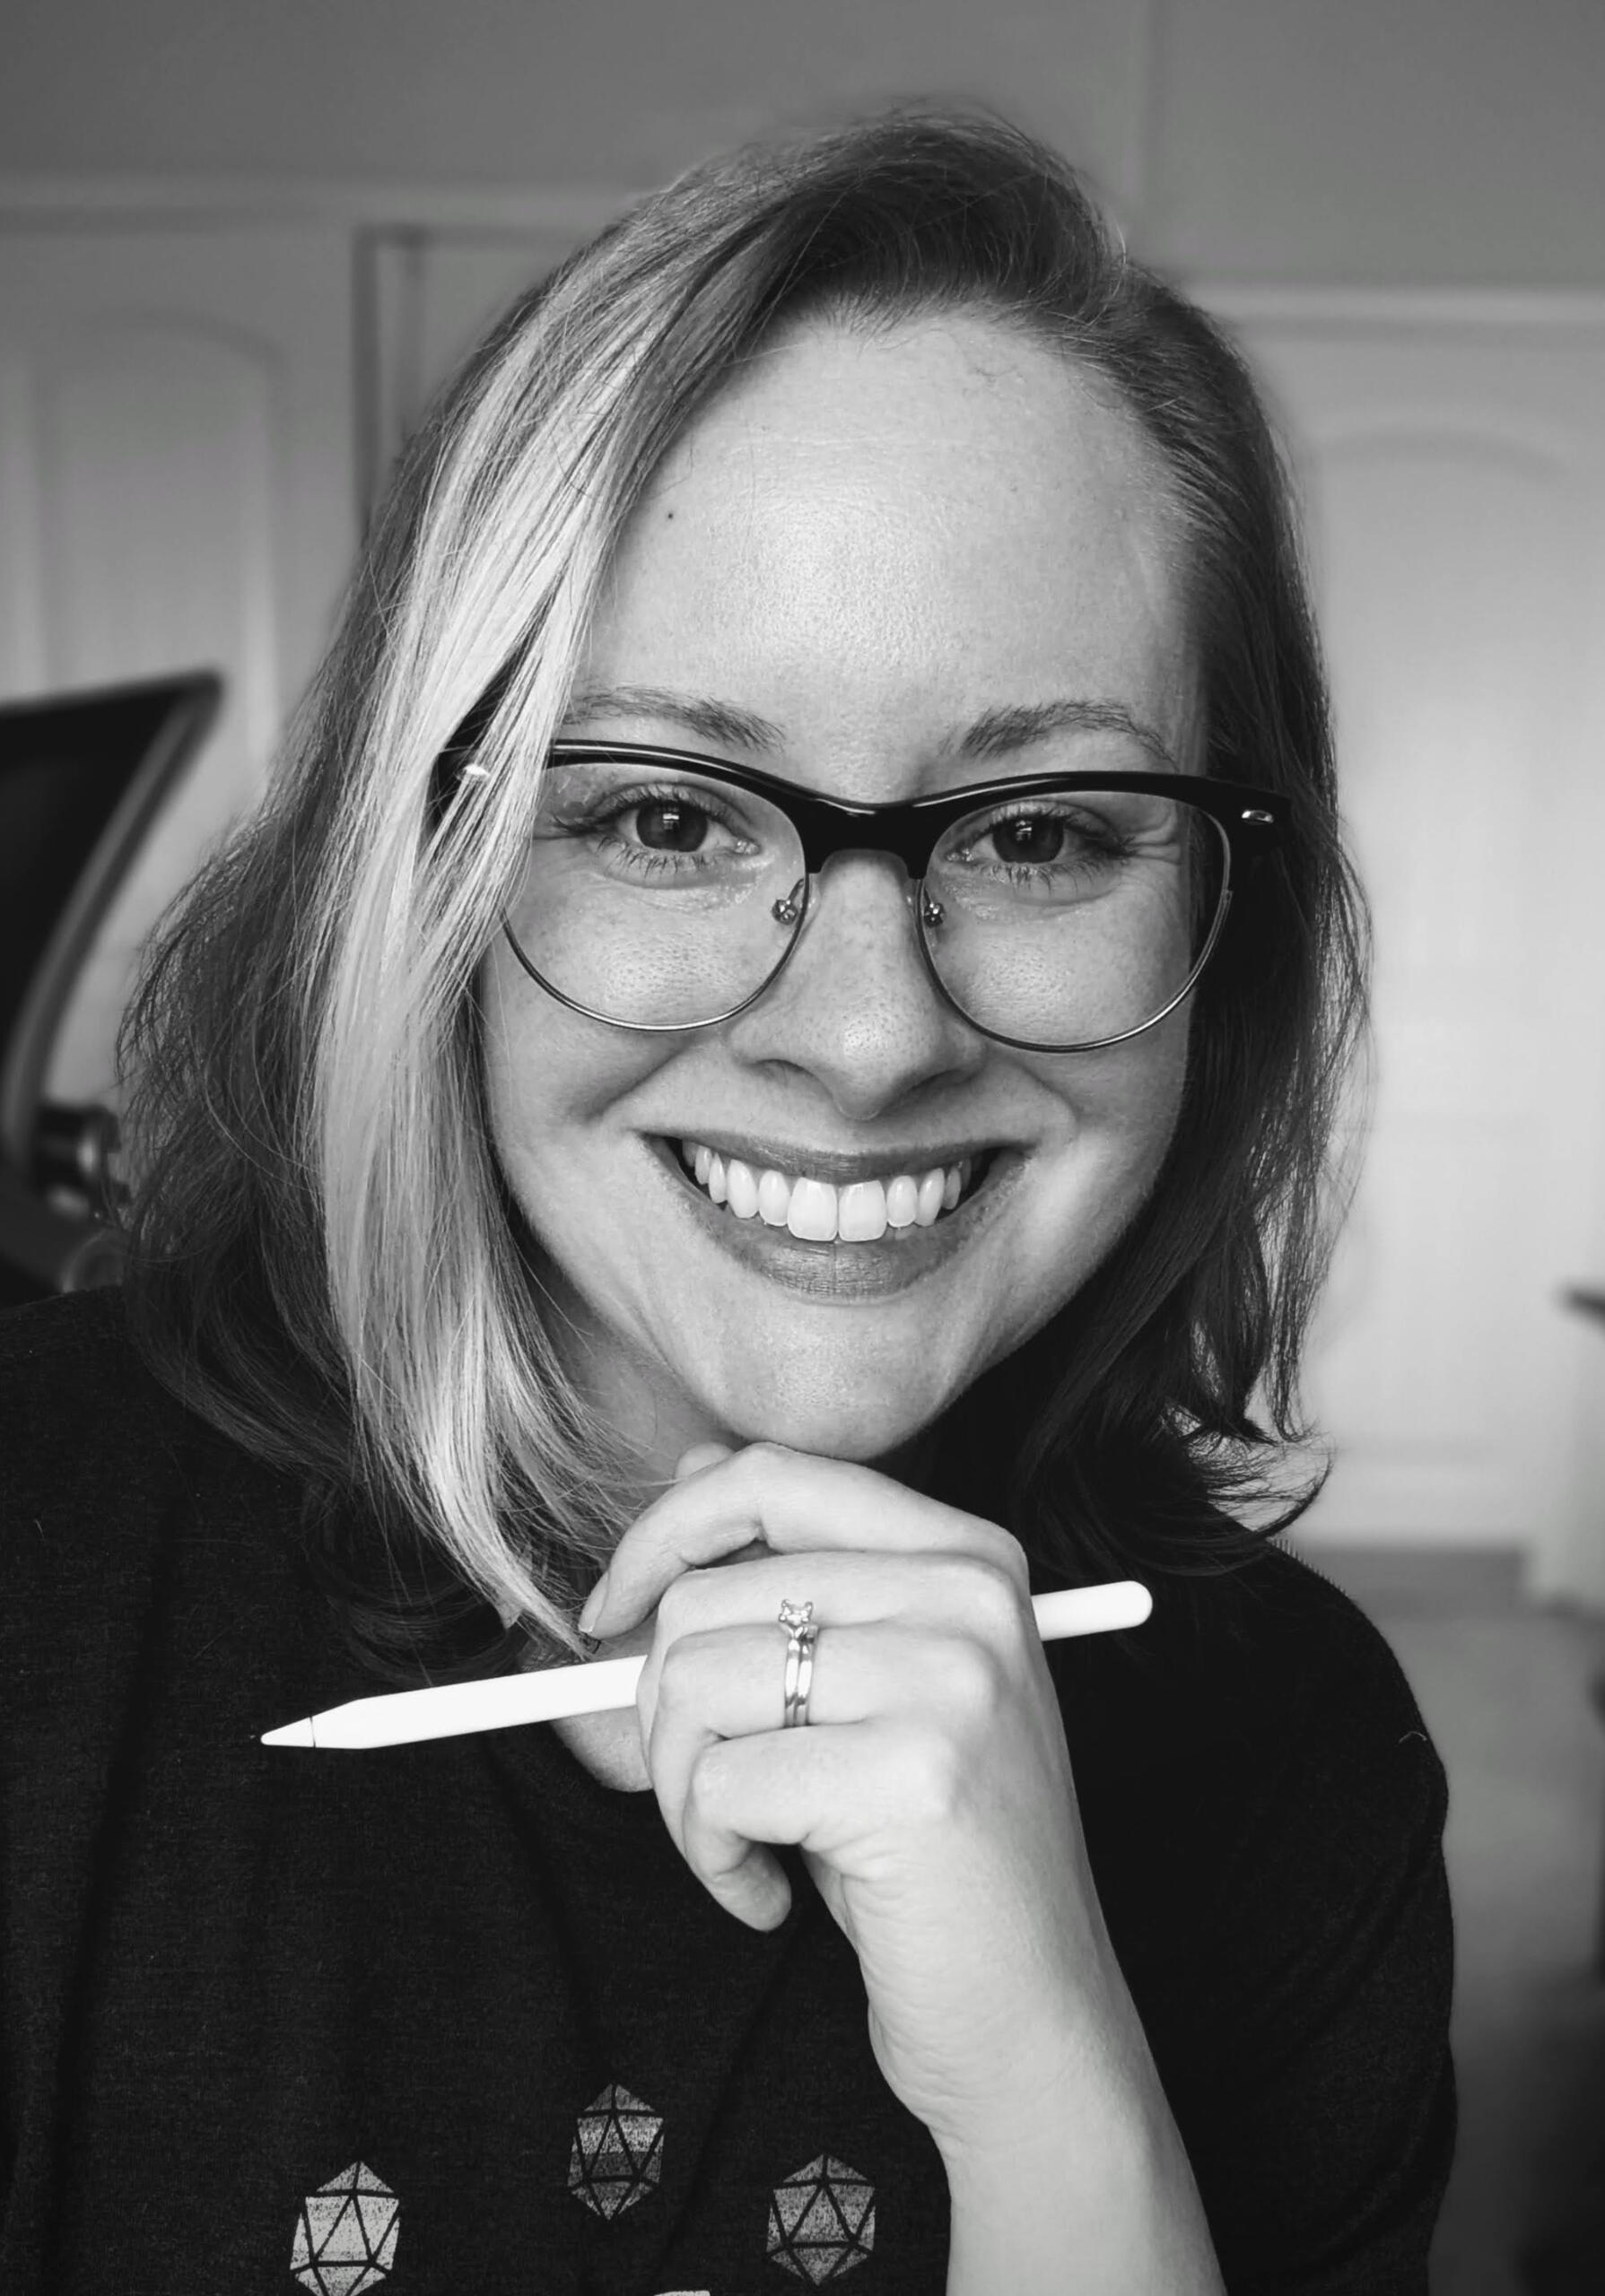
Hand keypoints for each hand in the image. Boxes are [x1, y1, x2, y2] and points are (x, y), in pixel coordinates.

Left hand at [579, 1440, 1141, 2156]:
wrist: (1033, 2022)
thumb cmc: (930, 1856)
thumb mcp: (874, 1690)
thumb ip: (800, 1579)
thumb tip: (687, 1471)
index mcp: (967, 1555)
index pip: (771, 1476)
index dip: (664, 1536)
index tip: (612, 1612)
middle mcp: (969, 1597)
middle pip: (708, 1597)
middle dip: (662, 1713)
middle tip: (711, 1793)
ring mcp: (951, 1681)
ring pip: (694, 1684)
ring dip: (681, 1793)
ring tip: (749, 1845)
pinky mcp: (913, 1777)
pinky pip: (716, 1784)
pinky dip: (711, 1857)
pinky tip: (775, 1895)